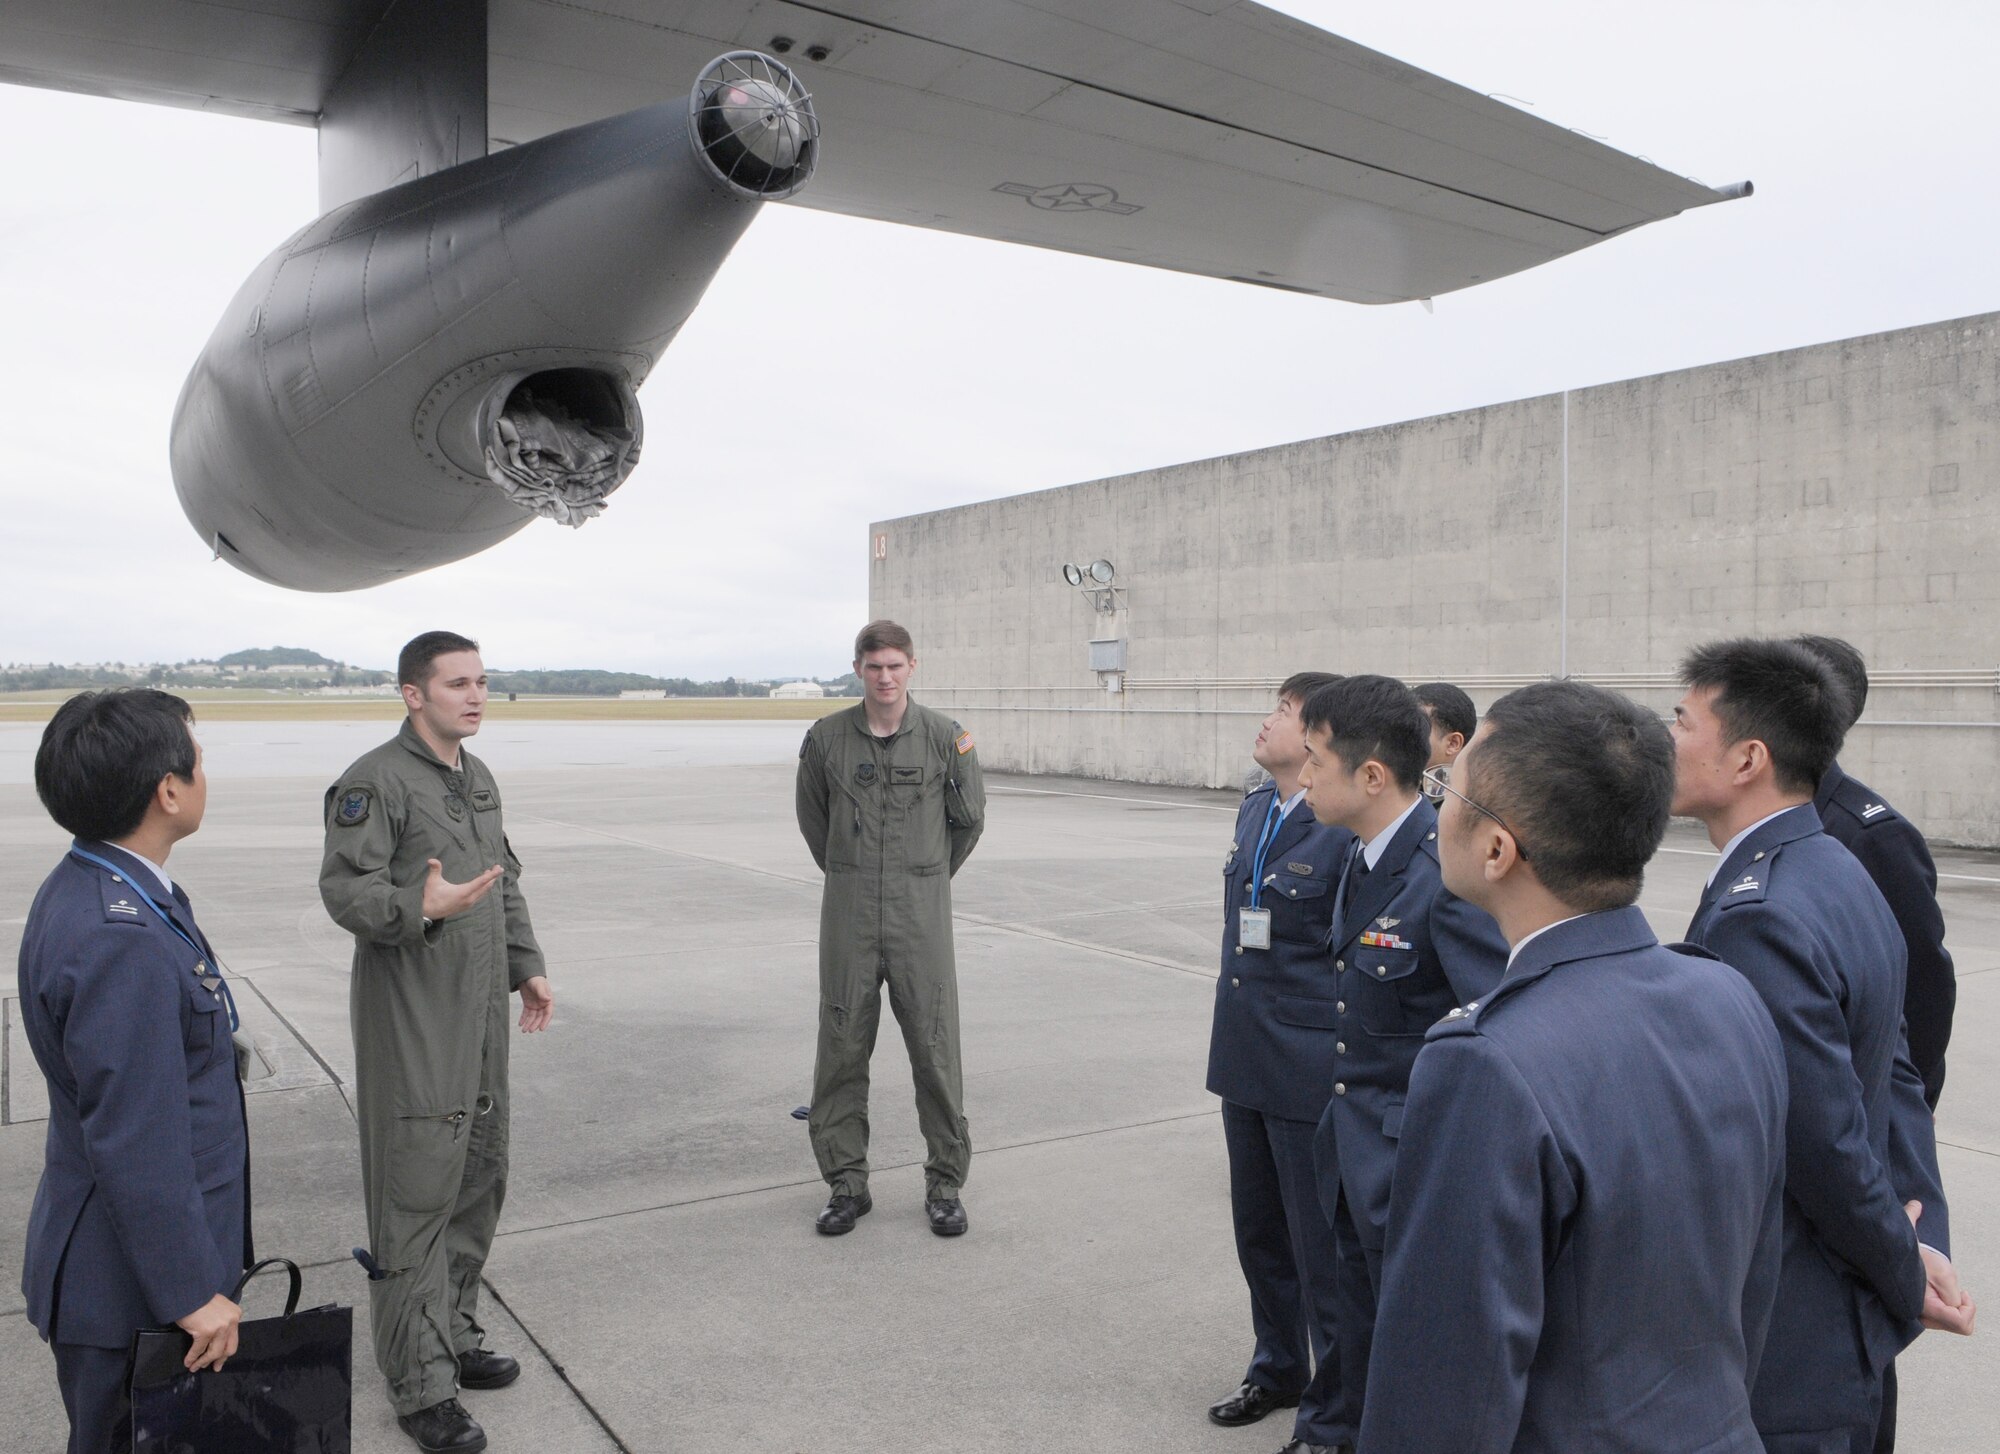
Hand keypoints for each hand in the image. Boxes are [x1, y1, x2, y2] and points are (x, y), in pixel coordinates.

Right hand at [175, 1293, 241, 1371]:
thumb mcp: (218, 1308)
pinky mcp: (206, 1331)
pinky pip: (198, 1350)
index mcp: (235, 1315)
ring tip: (196, 1367)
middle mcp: (231, 1321)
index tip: (221, 1359)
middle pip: (228, 1348)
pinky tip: (188, 1362)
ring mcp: (219, 1327)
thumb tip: (216, 1341)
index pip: (233, 1339)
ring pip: (214, 1352)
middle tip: (214, 1367)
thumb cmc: (199, 1299)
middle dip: (220, 1360)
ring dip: (204, 1362)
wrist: (188, 1292)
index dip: (226, 1352)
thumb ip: (221, 1322)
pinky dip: (192, 1358)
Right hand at [422, 859, 501, 919]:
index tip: (500, 869)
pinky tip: (483, 884)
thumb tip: (431, 859)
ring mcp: (469, 904)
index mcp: (463, 892)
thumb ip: (435, 869)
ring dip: (489, 883)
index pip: (481, 882)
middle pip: (486, 887)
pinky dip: (484, 889)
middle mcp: (469, 899)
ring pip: (483, 892)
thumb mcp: (432, 881)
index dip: (491, 874)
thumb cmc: (430, 896)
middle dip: (493, 877)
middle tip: (498, 867)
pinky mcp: (467, 906)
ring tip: (491, 873)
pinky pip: (480, 896)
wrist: (428, 913)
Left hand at [518, 976, 553, 1032]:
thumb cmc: (535, 979)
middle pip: (539, 1017)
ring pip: (532, 1017)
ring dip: (528, 1024)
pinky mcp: (528, 1004)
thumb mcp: (539, 986)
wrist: (526, 975)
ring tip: (524, 1030)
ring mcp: (535, 1005)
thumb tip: (548, 999)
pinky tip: (520, 1024)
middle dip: (535, 1024)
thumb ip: (543, 993)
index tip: (541, 1029)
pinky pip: (526, 1013)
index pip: (548, 1013)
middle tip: (530, 1031)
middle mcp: (542, 1004)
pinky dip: (523, 1019)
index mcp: (548, 1000)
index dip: (545, 1021)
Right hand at [1907, 1201, 1975, 1334]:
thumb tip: (1958, 1311)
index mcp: (1926, 1308)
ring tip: (1945, 1291)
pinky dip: (1952, 1310)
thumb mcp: (1945, 1275)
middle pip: (1960, 1326)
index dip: (1968, 1308)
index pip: (1961, 1323)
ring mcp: (1923, 1319)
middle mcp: (1922, 1318)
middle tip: (1955, 1291)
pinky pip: (1949, 1321)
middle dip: (1963, 1309)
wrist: (1904, 1258)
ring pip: (1955, 1324)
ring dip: (1957, 1309)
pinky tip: (1942, 1296)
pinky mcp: (1925, 1317)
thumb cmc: (1922, 1262)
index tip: (1962, 1292)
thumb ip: (1955, 1298)